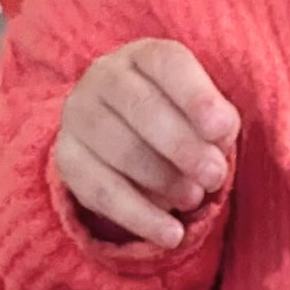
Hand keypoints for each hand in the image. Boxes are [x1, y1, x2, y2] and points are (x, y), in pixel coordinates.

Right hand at [55, 39, 239, 248]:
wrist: (123, 132)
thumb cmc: (178, 118)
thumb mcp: (203, 112)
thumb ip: (217, 121)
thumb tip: (219, 139)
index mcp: (145, 56)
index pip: (167, 64)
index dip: (196, 96)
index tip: (222, 130)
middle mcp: (104, 76)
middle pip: (141, 108)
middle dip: (183, 147)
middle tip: (214, 176)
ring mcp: (79, 115)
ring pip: (121, 150)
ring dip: (164, 180)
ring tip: (194, 198)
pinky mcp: (67, 158)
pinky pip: (102, 191)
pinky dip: (140, 217)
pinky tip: (170, 234)